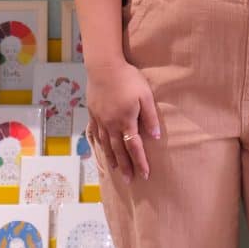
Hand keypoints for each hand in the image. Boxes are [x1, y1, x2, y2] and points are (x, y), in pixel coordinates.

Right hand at [87, 60, 160, 182]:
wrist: (104, 67)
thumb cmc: (128, 78)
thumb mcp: (145, 95)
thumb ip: (150, 116)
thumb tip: (156, 136)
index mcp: (126, 121)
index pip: (134, 147)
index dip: (140, 162)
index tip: (145, 175)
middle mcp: (112, 125)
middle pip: (119, 150)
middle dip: (125, 166)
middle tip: (130, 180)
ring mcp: (100, 120)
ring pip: (106, 145)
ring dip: (112, 158)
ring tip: (115, 170)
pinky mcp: (93, 113)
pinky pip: (95, 133)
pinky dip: (99, 144)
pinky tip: (101, 148)